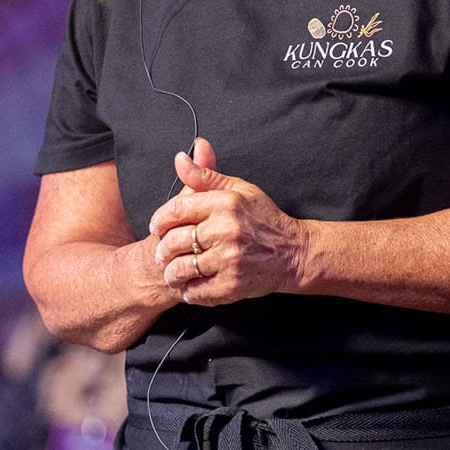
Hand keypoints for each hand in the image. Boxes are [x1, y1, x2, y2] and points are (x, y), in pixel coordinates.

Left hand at [145, 137, 306, 305]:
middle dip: (162, 249)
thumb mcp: (238, 190)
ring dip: (171, 273)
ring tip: (172, 271)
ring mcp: (230, 260)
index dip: (160, 220)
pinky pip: (195, 291)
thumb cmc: (264, 219)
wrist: (293, 253)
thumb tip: (180, 158)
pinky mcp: (232, 285)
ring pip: (181, 268)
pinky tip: (190, 284)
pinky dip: (187, 290)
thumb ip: (205, 176)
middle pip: (175, 240)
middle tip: (163, 253)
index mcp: (226, 204)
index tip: (157, 227)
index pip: (177, 209)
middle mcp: (227, 231)